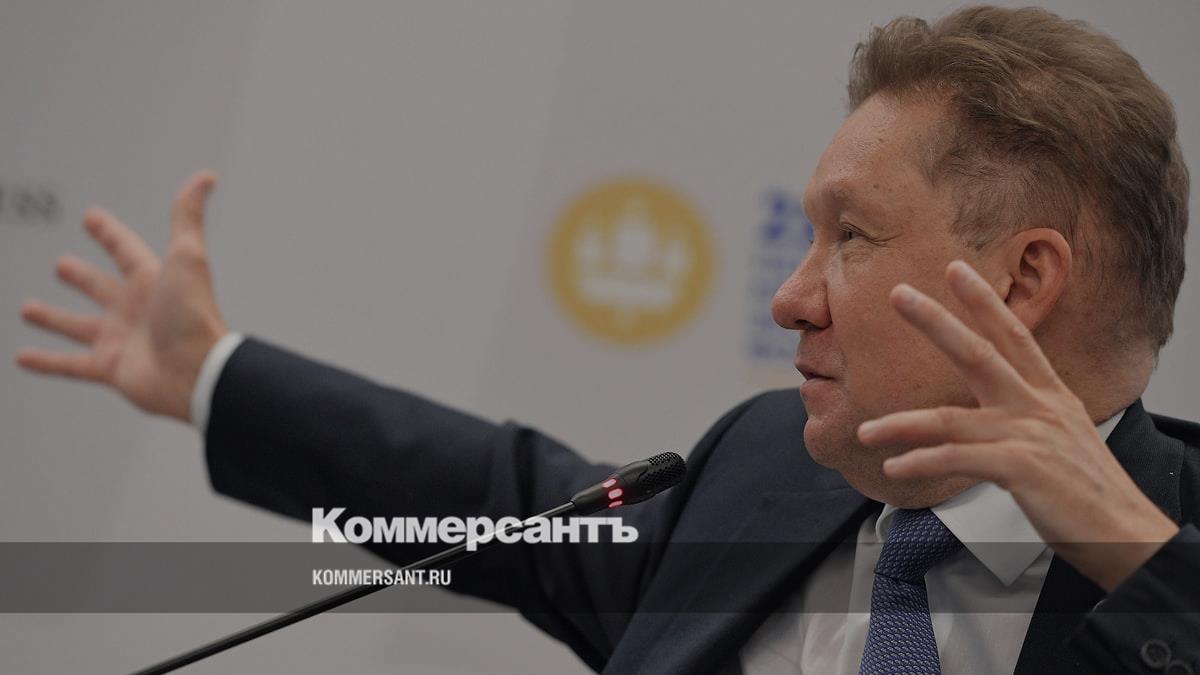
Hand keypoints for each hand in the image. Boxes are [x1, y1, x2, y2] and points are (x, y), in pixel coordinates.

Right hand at [17, 171, 227, 422]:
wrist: (197, 372)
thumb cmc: (194, 315)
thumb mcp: (187, 257)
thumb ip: (187, 217)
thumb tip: (206, 176)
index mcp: (151, 280)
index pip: (125, 249)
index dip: (108, 233)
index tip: (91, 217)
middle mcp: (135, 309)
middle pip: (100, 287)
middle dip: (81, 276)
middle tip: (61, 264)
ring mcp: (121, 340)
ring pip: (78, 326)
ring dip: (53, 318)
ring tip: (28, 309)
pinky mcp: (110, 369)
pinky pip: (70, 364)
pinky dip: (46, 362)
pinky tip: (23, 357)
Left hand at [857, 260, 1178, 591]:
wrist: (1125, 534)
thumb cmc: (1087, 493)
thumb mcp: (1060, 440)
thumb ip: (1025, 421)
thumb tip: (987, 424)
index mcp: (1049, 395)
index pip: (1013, 335)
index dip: (983, 302)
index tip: (954, 269)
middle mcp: (1038, 407)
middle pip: (978, 353)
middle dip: (935, 321)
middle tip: (898, 293)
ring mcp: (1028, 435)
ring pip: (948, 419)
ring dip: (900, 425)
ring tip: (865, 431)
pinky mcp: (1021, 468)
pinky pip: (957, 459)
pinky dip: (922, 463)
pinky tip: (895, 468)